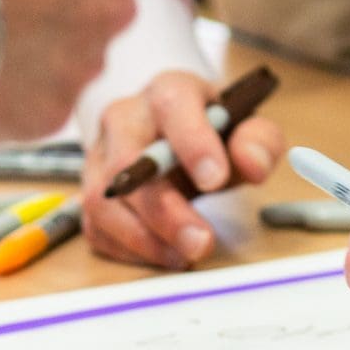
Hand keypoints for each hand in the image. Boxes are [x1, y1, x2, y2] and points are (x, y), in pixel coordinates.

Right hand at [82, 71, 283, 267]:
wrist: (173, 136)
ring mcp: (100, 158)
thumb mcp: (245, 128)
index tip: (215, 179)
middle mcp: (124, 120)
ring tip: (185, 256)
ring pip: (103, 201)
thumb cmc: (211, 132)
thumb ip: (258, 142)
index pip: (171, 106)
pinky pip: (96, 228)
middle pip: (127, 163)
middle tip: (201, 242)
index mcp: (167, 94)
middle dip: (164, 210)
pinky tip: (164, 255)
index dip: (192, 142)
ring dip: (144, 237)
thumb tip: (253, 164)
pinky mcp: (92, 195)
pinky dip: (129, 250)